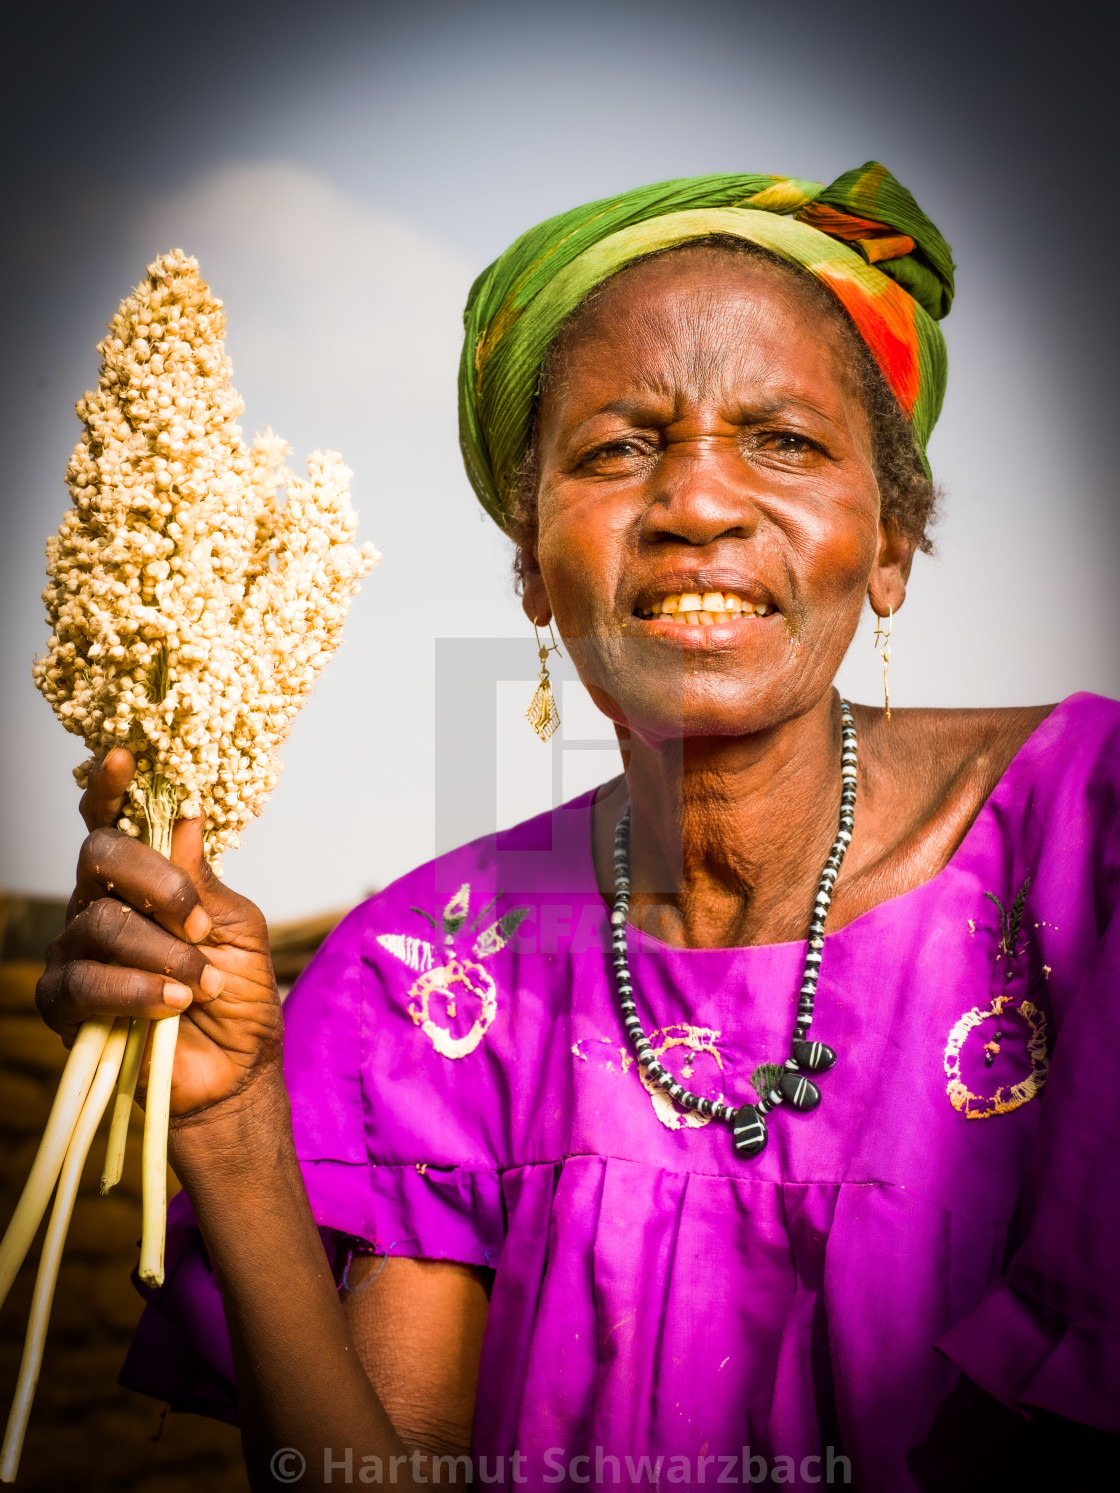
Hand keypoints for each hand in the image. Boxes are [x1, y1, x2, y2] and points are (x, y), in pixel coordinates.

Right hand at [36, 749, 283, 1120]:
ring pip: (100, 923)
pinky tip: (171, 1006)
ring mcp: (76, 953)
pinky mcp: (65, 1004)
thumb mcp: (237, 929)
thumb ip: (204, 880)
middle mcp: (101, 907)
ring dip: (163, 955)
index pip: (114, 824)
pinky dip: (137, 991)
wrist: (233, 1074)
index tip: (123, 757)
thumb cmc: (237, 997)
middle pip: (100, 858)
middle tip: (197, 924)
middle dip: (156, 882)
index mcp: (143, 883)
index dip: (111, 789)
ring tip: (200, 986)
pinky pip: (84, 982)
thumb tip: (185, 817)